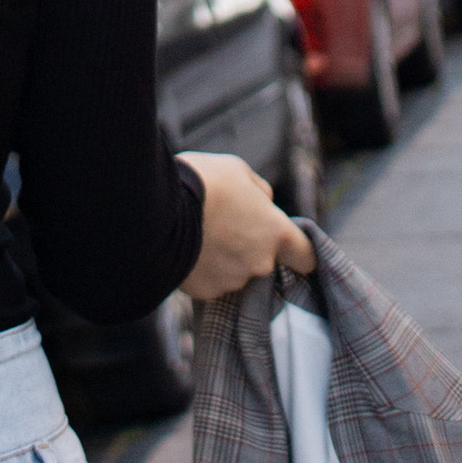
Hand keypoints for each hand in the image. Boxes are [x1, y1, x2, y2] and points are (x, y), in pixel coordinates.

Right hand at [181, 147, 315, 300]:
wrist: (155, 211)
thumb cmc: (202, 182)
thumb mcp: (237, 170)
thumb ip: (259, 192)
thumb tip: (263, 203)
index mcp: (275, 233)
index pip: (306, 256)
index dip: (299, 252)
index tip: (292, 250)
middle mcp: (259, 263)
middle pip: (263, 261)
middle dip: (247, 247)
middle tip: (222, 225)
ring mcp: (232, 281)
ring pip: (234, 271)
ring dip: (223, 257)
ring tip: (198, 234)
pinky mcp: (205, 292)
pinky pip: (210, 281)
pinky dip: (201, 268)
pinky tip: (186, 249)